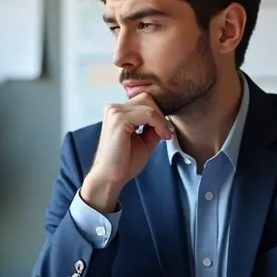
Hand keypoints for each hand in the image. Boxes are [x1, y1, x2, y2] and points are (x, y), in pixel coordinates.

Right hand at [80, 93, 172, 211]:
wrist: (110, 177)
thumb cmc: (124, 162)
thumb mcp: (144, 141)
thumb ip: (153, 128)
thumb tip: (166, 119)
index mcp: (117, 112)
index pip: (144, 101)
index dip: (158, 114)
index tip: (166, 132)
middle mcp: (113, 108)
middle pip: (146, 98)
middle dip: (160, 114)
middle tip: (166, 133)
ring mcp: (115, 112)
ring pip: (148, 105)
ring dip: (161, 120)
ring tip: (164, 136)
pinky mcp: (119, 119)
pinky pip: (147, 114)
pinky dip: (158, 124)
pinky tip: (161, 136)